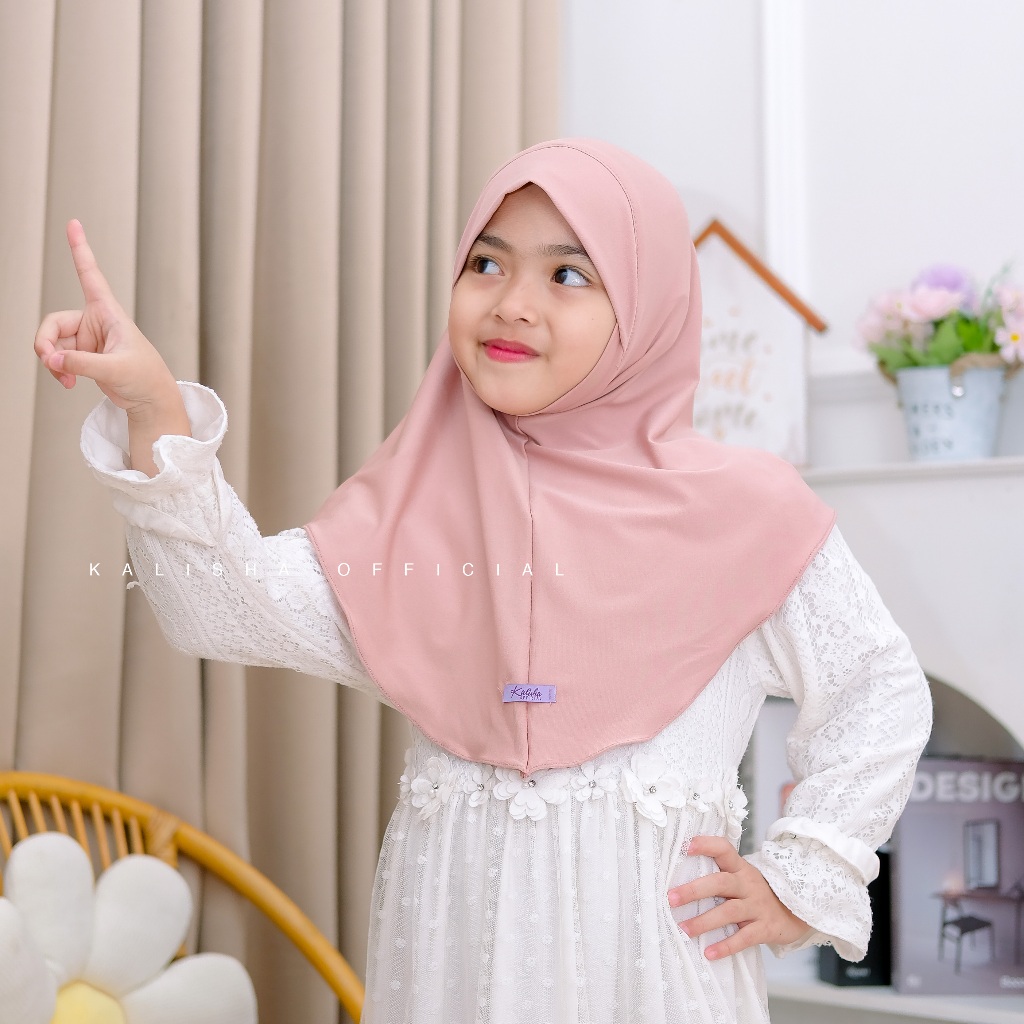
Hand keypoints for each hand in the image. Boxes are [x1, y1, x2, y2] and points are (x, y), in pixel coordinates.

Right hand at [33, 219, 178, 414]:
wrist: (151, 398)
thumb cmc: (145, 377)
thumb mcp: (116, 369)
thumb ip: (82, 363)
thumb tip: (52, 359)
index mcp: (108, 313)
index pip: (90, 275)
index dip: (80, 249)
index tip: (73, 223)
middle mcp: (95, 321)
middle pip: (53, 323)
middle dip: (45, 343)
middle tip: (50, 363)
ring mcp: (87, 339)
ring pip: (52, 343)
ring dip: (52, 361)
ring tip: (65, 378)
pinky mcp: (83, 355)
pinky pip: (58, 357)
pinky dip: (58, 369)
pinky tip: (68, 382)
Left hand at [667, 835, 812, 959]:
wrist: (796, 914)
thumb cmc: (757, 894)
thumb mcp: (742, 879)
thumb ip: (720, 877)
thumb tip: (680, 881)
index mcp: (740, 868)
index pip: (724, 849)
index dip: (706, 845)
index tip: (685, 847)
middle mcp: (748, 884)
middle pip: (720, 882)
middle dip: (694, 890)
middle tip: (671, 898)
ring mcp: (758, 906)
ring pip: (729, 912)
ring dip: (704, 921)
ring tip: (684, 929)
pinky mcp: (765, 929)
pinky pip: (744, 938)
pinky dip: (726, 946)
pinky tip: (708, 953)